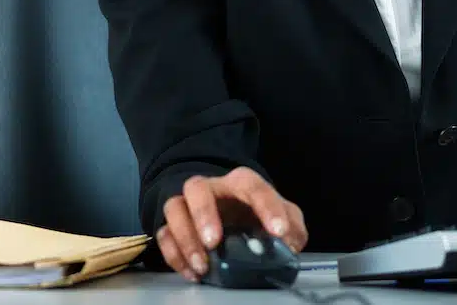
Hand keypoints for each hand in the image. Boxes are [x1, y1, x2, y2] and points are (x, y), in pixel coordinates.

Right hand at [155, 167, 307, 282]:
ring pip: (174, 209)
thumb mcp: (284, 218)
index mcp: (242, 183)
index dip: (266, 206)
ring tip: (202, 265)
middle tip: (214, 242)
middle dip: (203, 214)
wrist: (231, 213)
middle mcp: (212, 189)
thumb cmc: (257, 213)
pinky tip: (192, 273)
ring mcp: (189, 206)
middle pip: (197, 187)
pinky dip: (174, 255)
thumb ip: (292, 228)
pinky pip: (164, 235)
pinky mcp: (174, 227)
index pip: (253, 185)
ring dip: (185, 238)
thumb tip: (290, 246)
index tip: (278, 231)